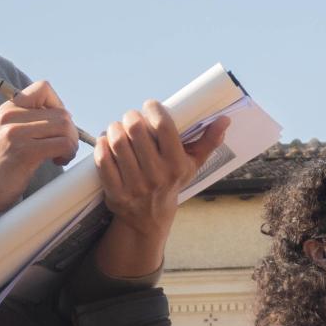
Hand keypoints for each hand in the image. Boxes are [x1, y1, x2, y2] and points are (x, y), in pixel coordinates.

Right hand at [0, 80, 77, 214]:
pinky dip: (68, 153)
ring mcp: (16, 133)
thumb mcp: (4, 133)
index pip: (43, 88)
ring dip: (71, 143)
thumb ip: (26, 121)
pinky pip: (63, 144)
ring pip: (65, 126)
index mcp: (8, 108)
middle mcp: (11, 116)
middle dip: (70, 132)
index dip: (58, 105)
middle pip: (61, 112)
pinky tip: (57, 161)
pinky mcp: (25, 152)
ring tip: (61, 156)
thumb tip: (62, 117)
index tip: (55, 127)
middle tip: (63, 148)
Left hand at [95, 102, 229, 237]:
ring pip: (117, 142)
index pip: (164, 126)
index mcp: (177, 165)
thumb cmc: (172, 182)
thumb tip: (224, 120)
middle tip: (131, 117)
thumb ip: (209, 141)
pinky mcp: (115, 193)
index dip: (153, 109)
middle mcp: (157, 176)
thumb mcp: (192, 165)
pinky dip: (101, 145)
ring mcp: (135, 186)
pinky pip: (103, 160)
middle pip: (135, 129)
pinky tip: (106, 141)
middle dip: (131, 116)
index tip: (150, 106)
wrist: (150, 218)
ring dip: (114, 128)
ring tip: (118, 128)